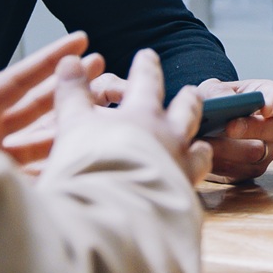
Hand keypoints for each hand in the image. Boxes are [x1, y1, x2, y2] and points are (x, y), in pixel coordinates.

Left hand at [0, 32, 104, 163]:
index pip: (21, 79)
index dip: (50, 60)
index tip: (80, 40)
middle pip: (40, 102)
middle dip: (70, 82)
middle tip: (102, 64)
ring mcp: (2, 157)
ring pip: (47, 134)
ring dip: (73, 119)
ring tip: (105, 106)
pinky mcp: (6, 184)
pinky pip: (41, 172)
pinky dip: (62, 162)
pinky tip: (87, 155)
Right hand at [59, 48, 212, 188]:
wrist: (117, 215)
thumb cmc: (92, 167)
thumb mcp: (74, 125)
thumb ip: (73, 94)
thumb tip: (69, 61)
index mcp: (142, 114)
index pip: (146, 81)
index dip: (146, 67)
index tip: (148, 56)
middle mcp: (169, 137)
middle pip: (186, 111)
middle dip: (189, 99)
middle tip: (192, 92)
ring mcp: (182, 168)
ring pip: (201, 149)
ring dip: (200, 143)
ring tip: (203, 144)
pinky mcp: (185, 199)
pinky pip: (196, 184)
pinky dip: (194, 180)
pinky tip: (189, 186)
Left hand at [198, 78, 272, 181]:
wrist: (202, 129)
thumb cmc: (213, 103)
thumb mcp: (212, 91)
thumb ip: (219, 92)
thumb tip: (225, 101)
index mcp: (270, 98)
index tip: (265, 108)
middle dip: (253, 128)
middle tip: (230, 127)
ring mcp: (268, 150)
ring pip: (258, 153)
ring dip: (230, 148)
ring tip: (206, 141)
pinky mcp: (252, 170)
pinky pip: (241, 170)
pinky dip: (220, 162)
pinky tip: (204, 154)